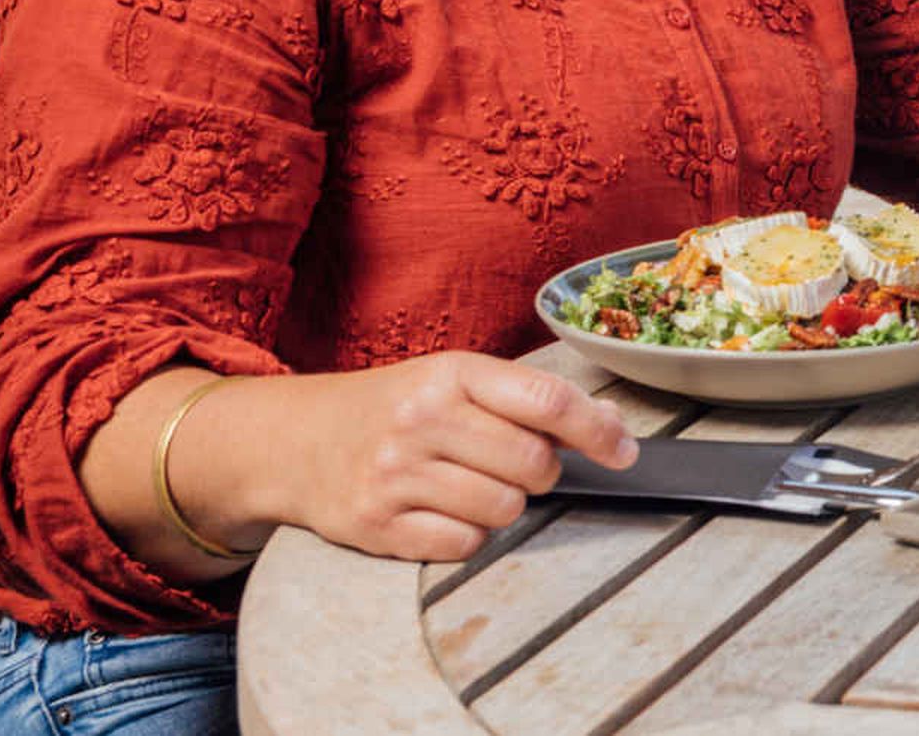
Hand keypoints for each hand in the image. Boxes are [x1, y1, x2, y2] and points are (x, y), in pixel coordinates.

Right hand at [256, 353, 635, 563]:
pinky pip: (463, 545)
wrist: (295, 441)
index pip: (548, 401)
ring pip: (504, 509)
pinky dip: (469, 535)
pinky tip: (444, 511)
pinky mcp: (376, 524)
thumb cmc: (391, 407)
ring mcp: (396, 474)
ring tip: (472, 485)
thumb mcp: (455, 381)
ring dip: (505, 506)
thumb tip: (610, 425)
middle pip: (533, 463)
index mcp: (451, 374)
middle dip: (542, 471)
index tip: (623, 451)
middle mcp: (422, 420)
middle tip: (515, 464)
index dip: (598, 431)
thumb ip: (529, 399)